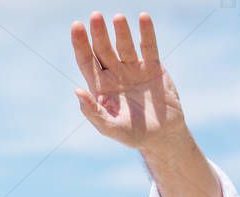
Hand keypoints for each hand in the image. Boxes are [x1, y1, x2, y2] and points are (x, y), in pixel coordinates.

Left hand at [70, 12, 189, 150]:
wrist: (163, 136)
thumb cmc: (132, 135)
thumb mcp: (109, 128)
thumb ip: (93, 112)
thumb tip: (77, 91)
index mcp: (100, 86)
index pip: (86, 61)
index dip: (80, 44)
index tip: (76, 27)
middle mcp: (114, 74)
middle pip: (103, 49)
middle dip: (98, 33)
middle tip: (95, 16)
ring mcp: (134, 69)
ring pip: (124, 45)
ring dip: (120, 31)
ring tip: (117, 18)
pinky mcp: (153, 67)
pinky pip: (149, 47)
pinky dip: (146, 33)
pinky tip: (143, 18)